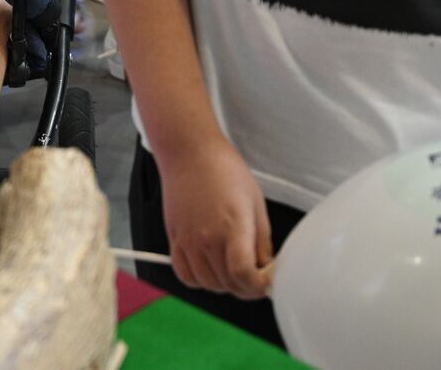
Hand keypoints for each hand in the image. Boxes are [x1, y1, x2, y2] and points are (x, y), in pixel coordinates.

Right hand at [158, 139, 274, 300]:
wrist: (190, 154)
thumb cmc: (225, 172)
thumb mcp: (256, 205)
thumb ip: (262, 242)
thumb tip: (266, 269)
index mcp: (233, 228)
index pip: (244, 276)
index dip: (259, 287)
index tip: (266, 282)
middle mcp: (207, 238)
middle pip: (228, 284)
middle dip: (246, 287)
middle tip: (255, 277)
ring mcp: (188, 240)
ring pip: (208, 284)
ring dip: (224, 285)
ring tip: (233, 271)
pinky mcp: (174, 238)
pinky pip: (185, 274)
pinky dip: (199, 280)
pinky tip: (210, 269)